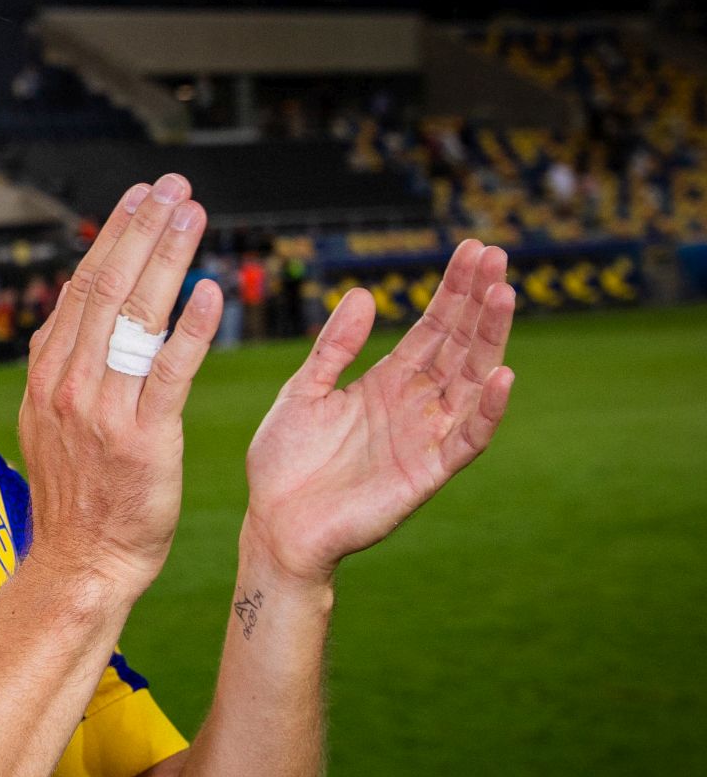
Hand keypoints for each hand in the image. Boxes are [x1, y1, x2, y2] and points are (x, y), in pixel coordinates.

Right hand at [19, 174, 222, 596]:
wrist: (80, 562)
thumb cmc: (78, 495)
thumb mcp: (56, 420)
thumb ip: (68, 367)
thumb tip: (81, 314)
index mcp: (50, 374)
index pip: (83, 287)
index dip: (113, 236)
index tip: (140, 197)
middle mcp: (69, 383)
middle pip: (107, 288)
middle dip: (141, 229)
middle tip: (172, 186)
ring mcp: (103, 410)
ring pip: (136, 318)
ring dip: (166, 258)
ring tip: (192, 214)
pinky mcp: (142, 440)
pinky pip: (168, 374)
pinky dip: (188, 330)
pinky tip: (209, 293)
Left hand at [245, 239, 514, 583]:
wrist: (273, 525)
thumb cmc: (285, 463)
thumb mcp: (303, 391)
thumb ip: (333, 348)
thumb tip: (361, 295)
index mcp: (385, 383)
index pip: (431, 329)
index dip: (452, 291)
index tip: (473, 250)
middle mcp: (414, 405)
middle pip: (458, 346)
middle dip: (477, 302)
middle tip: (497, 257)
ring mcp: (424, 437)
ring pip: (470, 381)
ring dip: (489, 341)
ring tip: (503, 296)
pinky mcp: (426, 473)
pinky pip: (466, 438)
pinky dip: (487, 410)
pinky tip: (502, 374)